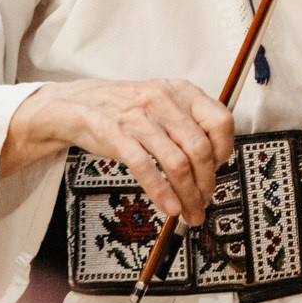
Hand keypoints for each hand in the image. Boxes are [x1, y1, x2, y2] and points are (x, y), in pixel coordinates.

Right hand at [6, 78, 235, 226]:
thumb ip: (189, 122)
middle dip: (207, 182)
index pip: (220, 121)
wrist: (77, 104)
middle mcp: (164, 101)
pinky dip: (162, 192)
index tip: (218, 169)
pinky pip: (146, 168)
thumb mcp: (163, 101)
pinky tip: (169, 206)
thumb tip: (214, 160)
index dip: (224, 150)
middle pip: (200, 149)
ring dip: (188, 195)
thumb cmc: (125, 107)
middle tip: (205, 201)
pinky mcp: (117, 135)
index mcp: (182, 91)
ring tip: (189, 211)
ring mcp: (140, 118)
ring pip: (177, 163)